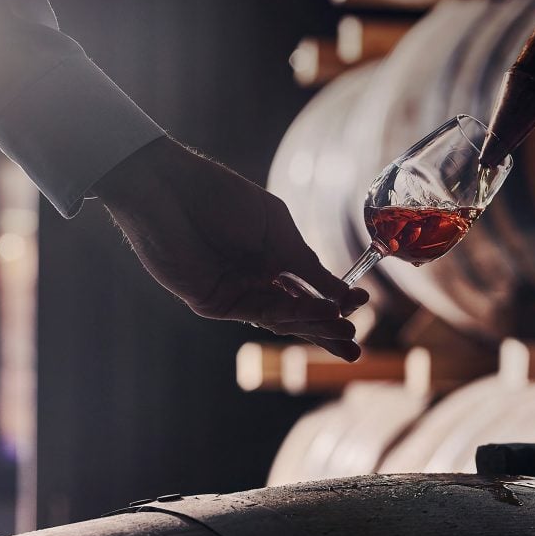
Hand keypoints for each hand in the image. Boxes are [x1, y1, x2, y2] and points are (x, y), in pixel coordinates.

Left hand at [92, 136, 367, 361]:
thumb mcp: (278, 229)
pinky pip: (256, 311)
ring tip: (346, 331)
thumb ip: (306, 264)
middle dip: (326, 331)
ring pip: (279, 319)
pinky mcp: (212, 302)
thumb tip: (343, 293)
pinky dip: (288, 314)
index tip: (363, 305)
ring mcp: (233, 294)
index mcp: (271, 260)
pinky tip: (316, 313)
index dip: (335, 302)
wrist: (171, 187)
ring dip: (313, 326)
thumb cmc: (222, 198)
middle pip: (296, 314)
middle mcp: (254, 281)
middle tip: (356, 348)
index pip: (307, 291)